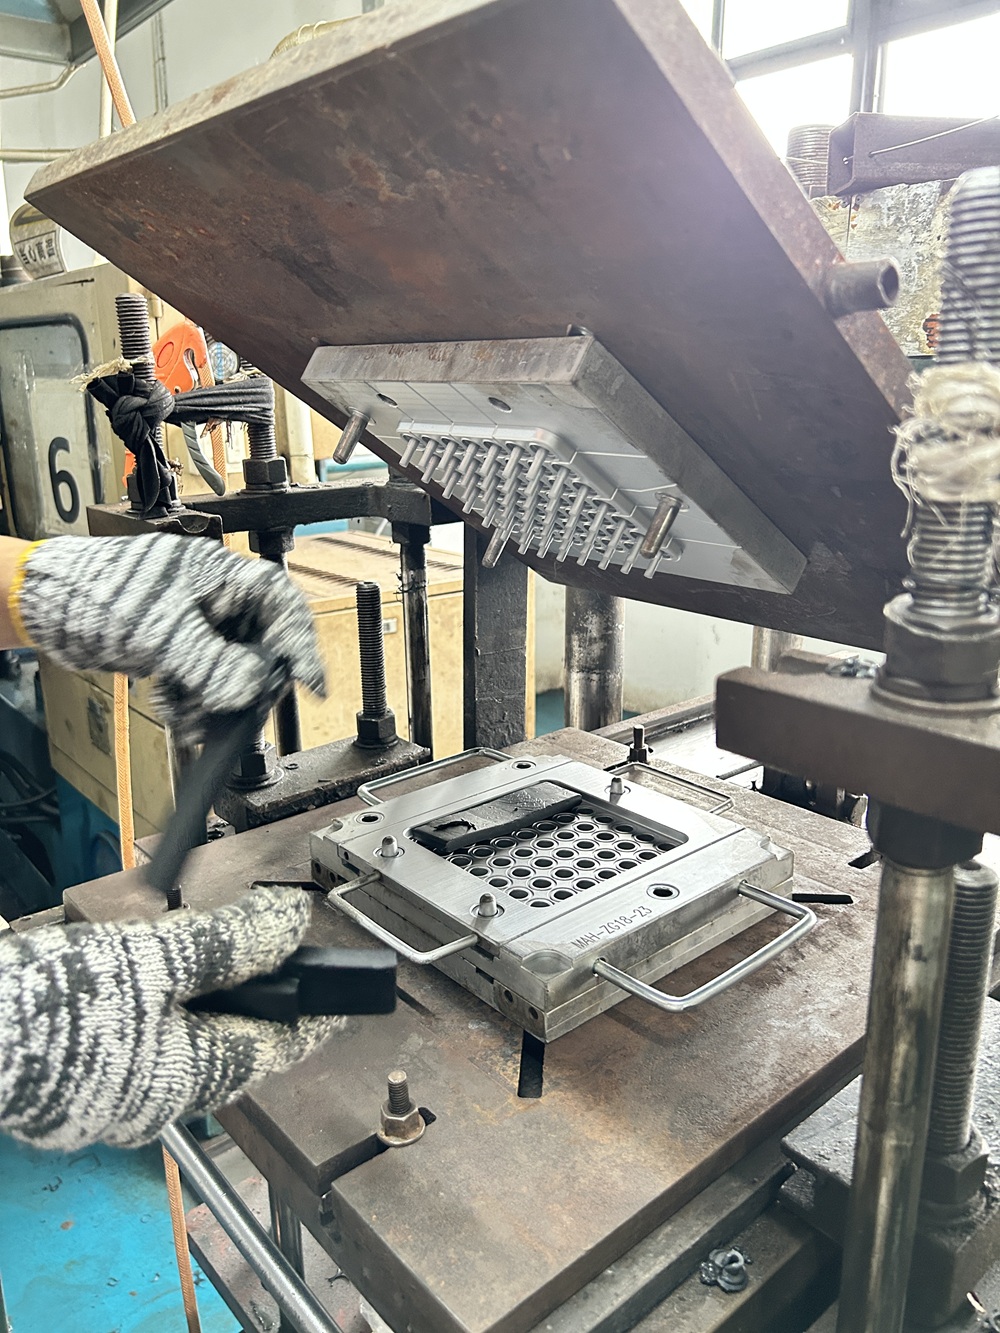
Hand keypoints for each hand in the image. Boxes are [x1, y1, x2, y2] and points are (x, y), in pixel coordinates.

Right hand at [0, 888, 339, 1149]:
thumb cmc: (52, 1012)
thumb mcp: (154, 961)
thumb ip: (228, 943)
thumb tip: (289, 924)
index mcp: (190, 1078)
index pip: (279, 1045)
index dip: (313, 1011)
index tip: (341, 993)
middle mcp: (156, 1099)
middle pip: (229, 1042)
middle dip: (253, 995)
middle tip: (274, 954)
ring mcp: (113, 1094)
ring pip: (180, 1039)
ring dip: (199, 995)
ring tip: (208, 952)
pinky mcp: (76, 1077)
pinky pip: (136, 1039)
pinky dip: (152, 1003)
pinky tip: (139, 972)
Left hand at [11, 533, 325, 741]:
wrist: (45, 606)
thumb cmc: (93, 592)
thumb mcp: (162, 634)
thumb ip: (212, 664)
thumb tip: (251, 689)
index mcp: (220, 575)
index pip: (280, 606)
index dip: (300, 645)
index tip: (310, 682)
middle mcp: (213, 596)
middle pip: (257, 644)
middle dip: (246, 684)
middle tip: (237, 711)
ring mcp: (194, 621)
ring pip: (229, 667)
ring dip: (215, 700)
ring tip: (193, 718)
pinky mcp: (175, 644)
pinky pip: (202, 678)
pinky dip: (193, 700)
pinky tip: (177, 710)